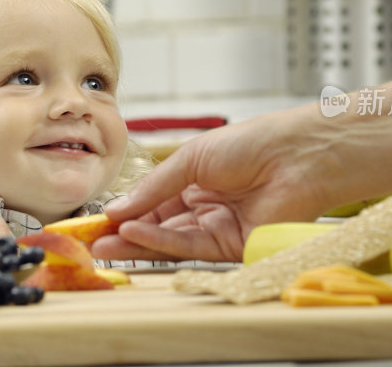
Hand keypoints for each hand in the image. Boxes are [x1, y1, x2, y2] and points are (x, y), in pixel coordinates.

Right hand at [92, 108, 331, 262]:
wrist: (298, 155)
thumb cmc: (251, 143)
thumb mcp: (191, 158)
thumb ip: (154, 187)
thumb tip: (118, 207)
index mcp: (195, 180)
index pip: (152, 203)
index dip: (125, 212)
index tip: (97, 220)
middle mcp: (204, 206)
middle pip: (158, 226)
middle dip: (124, 234)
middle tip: (93, 242)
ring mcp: (217, 228)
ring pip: (169, 240)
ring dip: (136, 242)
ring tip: (105, 244)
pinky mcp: (232, 247)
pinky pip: (189, 246)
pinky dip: (160, 242)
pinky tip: (135, 234)